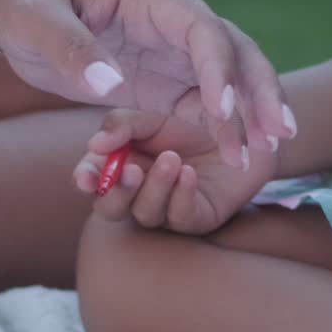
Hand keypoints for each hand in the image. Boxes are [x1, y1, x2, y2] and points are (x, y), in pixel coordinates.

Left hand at [0, 0, 296, 166]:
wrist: (15, 6)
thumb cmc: (23, 2)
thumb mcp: (34, 20)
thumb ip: (70, 49)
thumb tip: (107, 85)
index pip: (202, 29)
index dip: (218, 68)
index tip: (223, 109)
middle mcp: (175, 23)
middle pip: (234, 52)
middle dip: (260, 91)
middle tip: (280, 133)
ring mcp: (175, 53)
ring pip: (231, 81)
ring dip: (253, 113)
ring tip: (273, 150)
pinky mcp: (166, 83)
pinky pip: (207, 105)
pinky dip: (228, 128)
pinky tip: (242, 154)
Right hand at [73, 110, 278, 234]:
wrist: (246, 123)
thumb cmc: (192, 115)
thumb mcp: (152, 113)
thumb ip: (121, 125)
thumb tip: (95, 144)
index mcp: (120, 163)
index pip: (93, 179)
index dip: (85, 180)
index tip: (86, 177)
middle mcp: (138, 191)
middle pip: (110, 209)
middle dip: (116, 193)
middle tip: (130, 171)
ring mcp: (167, 208)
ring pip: (146, 214)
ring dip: (155, 188)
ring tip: (172, 160)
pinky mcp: (198, 218)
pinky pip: (182, 217)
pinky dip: (181, 196)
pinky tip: (188, 174)